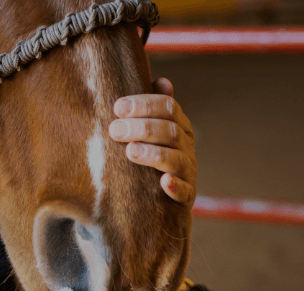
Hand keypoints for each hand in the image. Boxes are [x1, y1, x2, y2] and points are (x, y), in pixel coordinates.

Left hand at [109, 78, 196, 206]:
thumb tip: (162, 80)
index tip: (117, 108)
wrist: (163, 197)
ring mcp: (188, 171)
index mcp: (179, 125)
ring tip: (130, 152)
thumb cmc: (152, 153)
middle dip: (142, 128)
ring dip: (154, 154)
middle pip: (170, 131)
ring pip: (176, 159)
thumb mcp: (154, 130)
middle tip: (115, 130)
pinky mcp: (187, 195)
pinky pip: (185, 192)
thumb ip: (153, 108)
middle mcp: (186, 146)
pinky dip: (176, 187)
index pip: (168, 107)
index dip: (144, 105)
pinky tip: (164, 182)